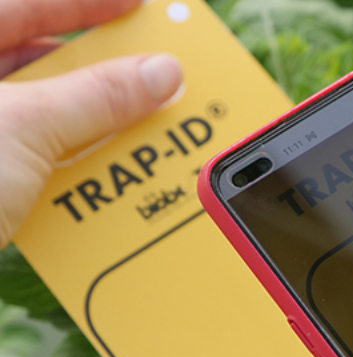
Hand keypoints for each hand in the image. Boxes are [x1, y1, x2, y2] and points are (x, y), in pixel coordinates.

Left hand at [0, 0, 182, 247]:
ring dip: (85, 122)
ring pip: (33, 109)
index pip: (29, 2)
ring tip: (131, 128)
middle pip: (33, 57)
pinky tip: (94, 173)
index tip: (139, 7)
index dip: (90, 3)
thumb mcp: (24, 128)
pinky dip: (62, 161)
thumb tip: (157, 76)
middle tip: (147, 76)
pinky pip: (26, 153)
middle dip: (96, 71)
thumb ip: (96, 97)